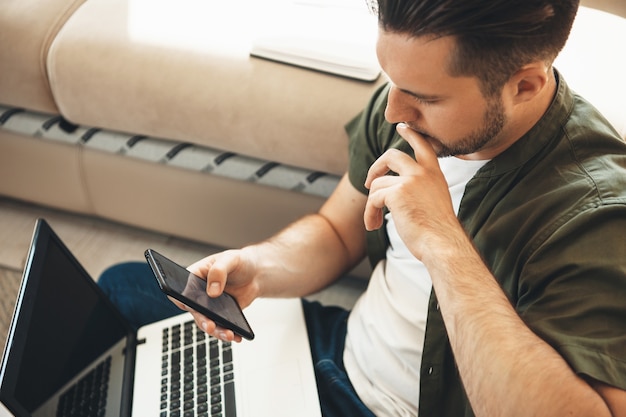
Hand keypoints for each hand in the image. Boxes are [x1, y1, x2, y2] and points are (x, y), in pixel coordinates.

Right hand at [171, 248, 259, 342]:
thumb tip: (212, 291)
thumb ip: (219, 271)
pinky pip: (221, 326)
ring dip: (216, 331)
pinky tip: (237, 336)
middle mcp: (198, 294)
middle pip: (195, 311)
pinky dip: (228, 333)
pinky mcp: (221, 315)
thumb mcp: (230, 259)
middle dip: (202, 320)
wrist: (255, 273)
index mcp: (194, 276)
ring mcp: (209, 306)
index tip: (187, 305)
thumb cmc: (238, 261)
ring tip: (229, 334)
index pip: (181, 289)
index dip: (180, 298)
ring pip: (207, 322)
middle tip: (210, 325)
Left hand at [363, 123, 458, 260]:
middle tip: (369, 182)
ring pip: (378, 184)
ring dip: (372, 205)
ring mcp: (410, 180)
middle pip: (392, 155)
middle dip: (376, 167)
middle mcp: (423, 173)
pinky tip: (374, 226)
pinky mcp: (396, 193)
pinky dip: (369, 214)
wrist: (442, 243)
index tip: (402, 127)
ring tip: (375, 222)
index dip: (411, 135)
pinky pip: (373, 199)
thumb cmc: (439, 232)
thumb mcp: (434, 202)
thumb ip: (420, 190)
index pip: (423, 146)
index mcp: (435, 174)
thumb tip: (395, 191)